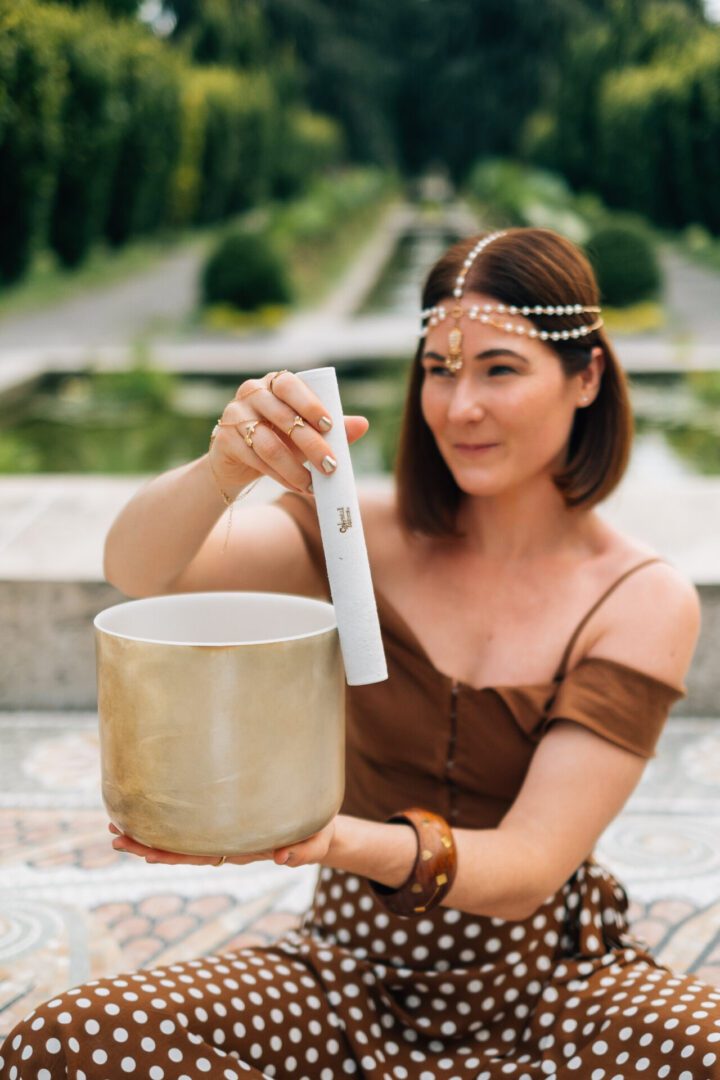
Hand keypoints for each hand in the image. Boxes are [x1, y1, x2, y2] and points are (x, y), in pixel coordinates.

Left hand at [108, 818, 335, 867]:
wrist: (320, 829)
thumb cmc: (318, 834)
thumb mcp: (315, 843)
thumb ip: (301, 852)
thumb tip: (281, 858)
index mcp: (242, 851)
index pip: (201, 855)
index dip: (172, 855)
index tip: (145, 854)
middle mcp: (226, 845)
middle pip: (181, 849)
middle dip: (147, 844)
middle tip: (114, 836)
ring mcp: (225, 834)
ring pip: (181, 837)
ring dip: (149, 833)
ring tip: (116, 823)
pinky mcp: (227, 820)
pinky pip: (193, 823)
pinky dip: (168, 821)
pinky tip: (149, 811)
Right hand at [208, 369, 368, 496]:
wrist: (238, 460)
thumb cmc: (279, 438)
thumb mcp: (306, 432)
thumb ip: (333, 428)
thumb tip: (363, 425)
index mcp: (274, 383)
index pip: (291, 385)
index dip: (311, 405)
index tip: (331, 427)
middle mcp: (252, 392)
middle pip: (283, 417)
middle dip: (311, 444)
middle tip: (331, 466)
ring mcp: (235, 415)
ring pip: (268, 444)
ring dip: (294, 468)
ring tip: (313, 486)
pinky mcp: (225, 440)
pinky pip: (255, 460)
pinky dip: (279, 476)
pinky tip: (296, 486)